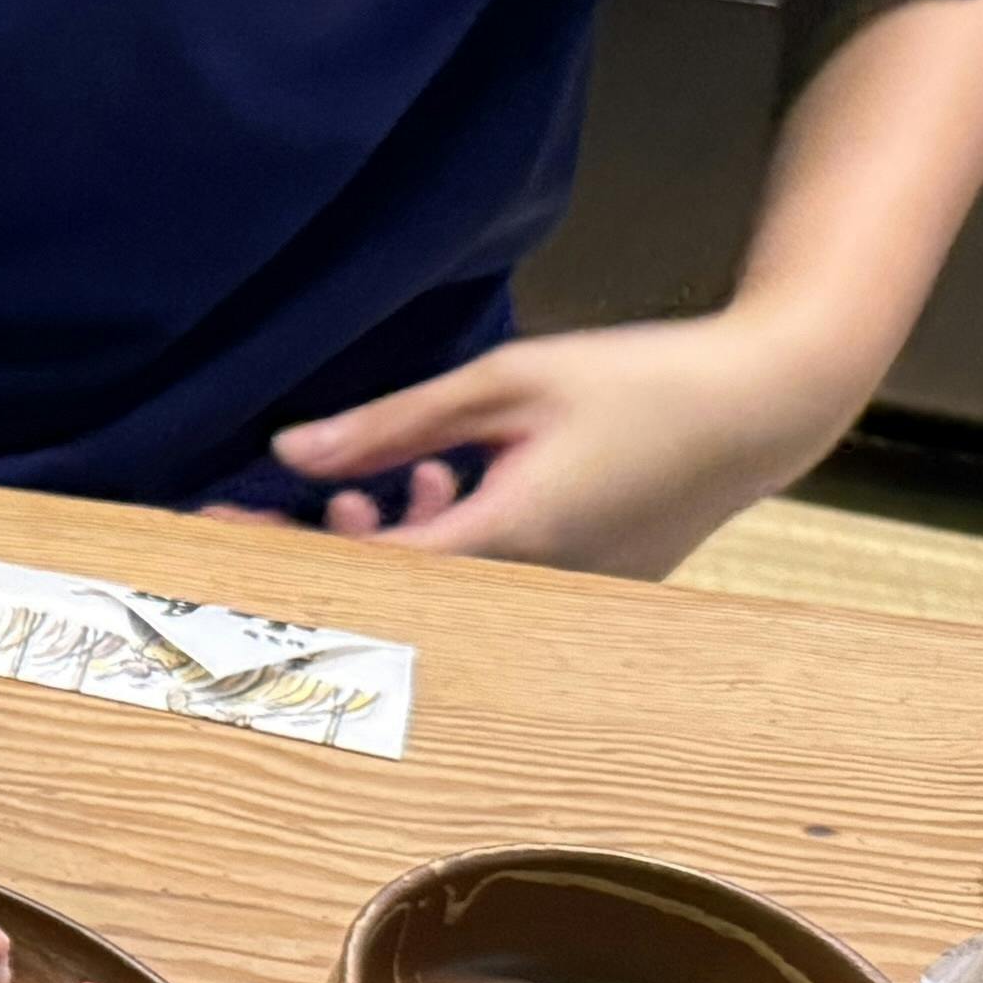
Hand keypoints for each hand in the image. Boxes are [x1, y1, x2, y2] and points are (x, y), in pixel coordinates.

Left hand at [232, 311, 882, 577]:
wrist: (766, 406)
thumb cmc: (641, 382)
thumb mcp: (507, 383)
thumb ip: (392, 425)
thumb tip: (291, 453)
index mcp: (506, 540)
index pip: (363, 574)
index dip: (281, 554)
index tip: (216, 532)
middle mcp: (531, 589)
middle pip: (394, 594)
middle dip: (332, 551)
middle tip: (288, 511)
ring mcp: (562, 600)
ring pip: (442, 588)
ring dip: (396, 540)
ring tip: (388, 485)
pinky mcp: (582, 593)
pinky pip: (487, 582)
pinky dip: (447, 540)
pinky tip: (443, 486)